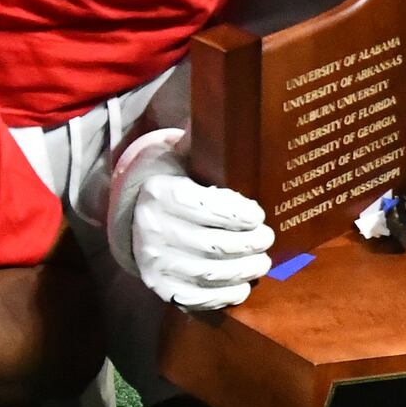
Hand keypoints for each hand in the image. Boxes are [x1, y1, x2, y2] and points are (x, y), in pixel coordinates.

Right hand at [104, 131, 273, 311]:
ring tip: (262, 260)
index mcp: (160, 193)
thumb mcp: (183, 157)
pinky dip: (226, 294)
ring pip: (210, 273)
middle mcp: (152, 230)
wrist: (138, 219)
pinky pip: (199, 298)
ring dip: (244, 269)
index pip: (206, 207)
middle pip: (213, 245)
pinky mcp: (161, 288)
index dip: (238, 214)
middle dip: (249, 243)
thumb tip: (232, 108)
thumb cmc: (176, 184)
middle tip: (268, 238)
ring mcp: (154, 263)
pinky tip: (243, 285)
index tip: (258, 215)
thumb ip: (204, 140)